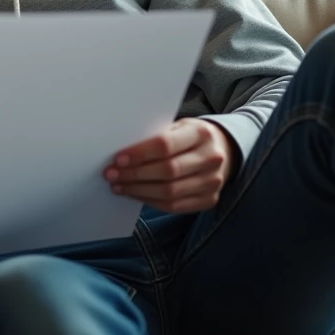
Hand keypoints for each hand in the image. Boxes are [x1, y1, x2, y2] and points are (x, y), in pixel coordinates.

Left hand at [104, 119, 236, 212]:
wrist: (223, 150)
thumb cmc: (189, 136)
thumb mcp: (178, 127)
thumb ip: (156, 136)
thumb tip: (122, 152)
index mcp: (201, 133)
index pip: (165, 145)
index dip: (139, 154)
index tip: (118, 159)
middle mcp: (211, 158)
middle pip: (167, 171)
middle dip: (134, 175)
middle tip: (111, 175)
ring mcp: (213, 182)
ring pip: (170, 193)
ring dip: (138, 191)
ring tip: (118, 186)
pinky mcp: (209, 200)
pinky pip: (175, 206)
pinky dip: (151, 202)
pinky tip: (135, 195)